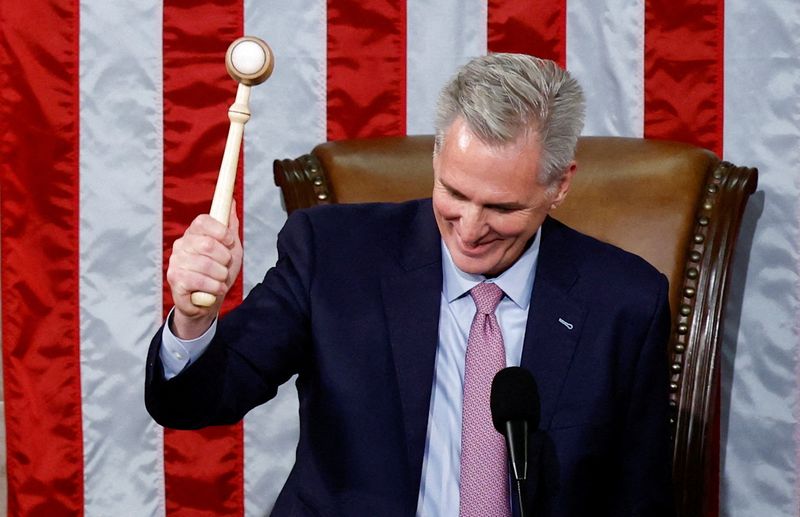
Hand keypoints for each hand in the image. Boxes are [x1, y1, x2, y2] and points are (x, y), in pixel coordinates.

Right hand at [166, 202, 242, 338]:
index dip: (221, 231)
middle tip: (224, 267)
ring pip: (206, 265)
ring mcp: (176, 261)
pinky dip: (214, 287)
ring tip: (219, 280)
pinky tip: (214, 289)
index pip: (203, 221)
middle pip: (208, 244)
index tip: (229, 242)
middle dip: (225, 259)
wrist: (209, 301)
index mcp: (194, 233)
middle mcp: (181, 244)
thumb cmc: (219, 272)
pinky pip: (199, 281)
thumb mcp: (230, 248)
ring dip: (221, 276)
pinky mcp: (174, 279)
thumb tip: (232, 200)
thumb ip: (230, 225)